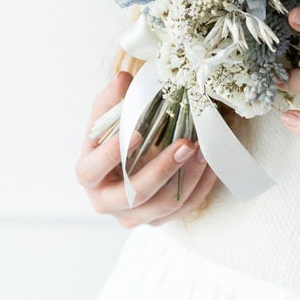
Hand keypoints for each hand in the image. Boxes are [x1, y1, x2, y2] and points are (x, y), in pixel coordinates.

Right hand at [76, 71, 217, 227]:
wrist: (126, 165)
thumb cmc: (114, 139)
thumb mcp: (109, 119)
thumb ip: (112, 100)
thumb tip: (122, 80)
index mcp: (89, 175)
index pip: (92, 170)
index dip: (111, 154)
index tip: (137, 134)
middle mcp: (107, 201)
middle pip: (134, 194)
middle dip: (162, 169)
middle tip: (185, 143)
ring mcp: (133, 215)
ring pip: (163, 206)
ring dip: (186, 178)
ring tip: (202, 151)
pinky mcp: (158, 219)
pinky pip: (183, 209)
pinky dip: (199, 187)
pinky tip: (210, 165)